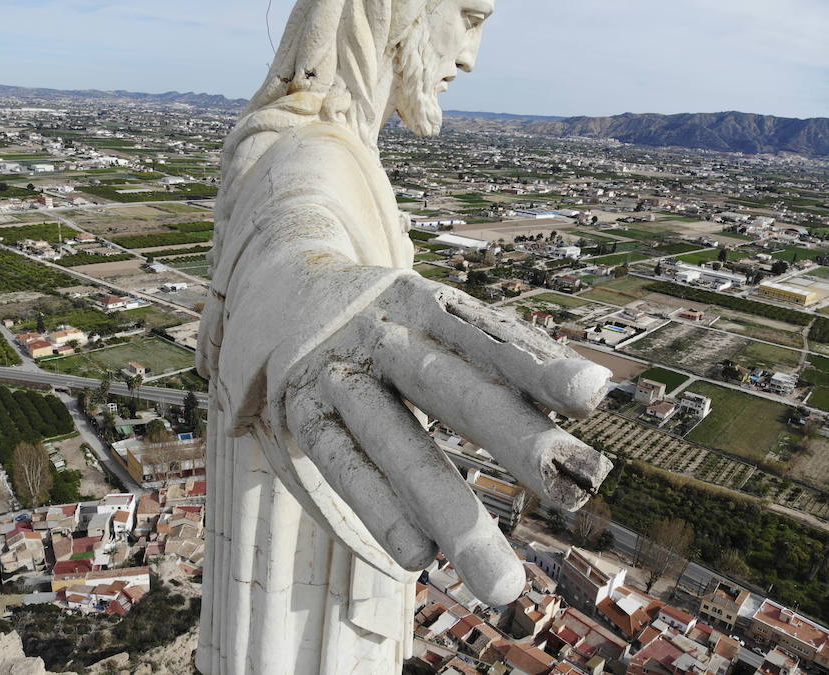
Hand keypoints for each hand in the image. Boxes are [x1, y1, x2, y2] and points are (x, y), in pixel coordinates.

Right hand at [280, 272, 612, 605]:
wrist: (280, 284)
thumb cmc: (382, 314)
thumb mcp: (429, 309)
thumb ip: (495, 347)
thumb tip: (593, 390)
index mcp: (420, 301)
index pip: (483, 332)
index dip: (535, 361)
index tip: (594, 394)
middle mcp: (381, 333)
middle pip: (450, 386)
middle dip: (514, 439)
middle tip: (577, 492)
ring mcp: (337, 373)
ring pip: (397, 443)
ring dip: (450, 511)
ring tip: (502, 584)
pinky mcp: (302, 414)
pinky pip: (342, 465)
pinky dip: (379, 509)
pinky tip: (418, 554)